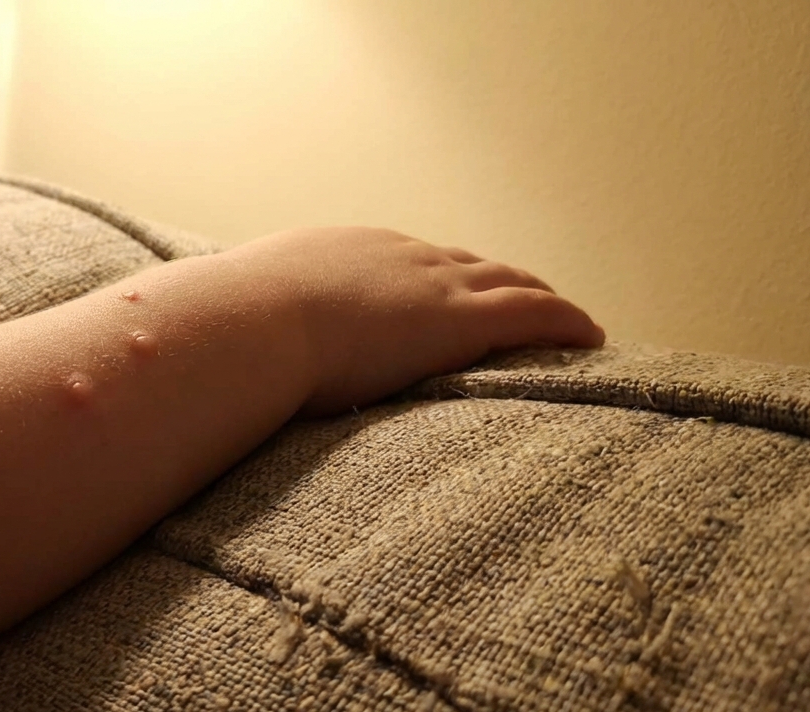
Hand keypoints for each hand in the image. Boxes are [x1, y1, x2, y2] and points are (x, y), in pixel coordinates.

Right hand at [225, 226, 604, 416]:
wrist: (245, 324)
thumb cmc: (229, 332)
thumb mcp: (239, 321)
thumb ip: (250, 335)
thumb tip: (217, 361)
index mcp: (344, 253)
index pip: (408, 261)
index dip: (440, 277)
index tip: (455, 293)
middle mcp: (397, 256)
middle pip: (469, 262)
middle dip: (500, 280)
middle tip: (528, 299)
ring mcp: (431, 283)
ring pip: (511, 281)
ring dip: (542, 299)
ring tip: (567, 322)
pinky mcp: (460, 318)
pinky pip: (534, 313)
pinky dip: (566, 322)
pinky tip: (591, 337)